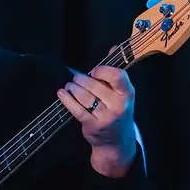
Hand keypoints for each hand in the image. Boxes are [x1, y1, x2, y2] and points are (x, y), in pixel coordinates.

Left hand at [57, 61, 136, 176]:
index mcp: (127, 93)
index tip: (94, 71)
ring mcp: (106, 117)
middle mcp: (119, 105)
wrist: (117, 141)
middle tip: (76, 78)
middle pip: (95, 85)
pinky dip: (67, 100)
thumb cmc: (116, 111)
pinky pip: (77, 109)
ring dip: (73, 88)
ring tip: (70, 86)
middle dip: (81, 79)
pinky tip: (62, 93)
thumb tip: (113, 48)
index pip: (117, 76)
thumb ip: (116, 72)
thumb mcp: (122, 93)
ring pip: (85, 96)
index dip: (102, 70)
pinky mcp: (93, 126)